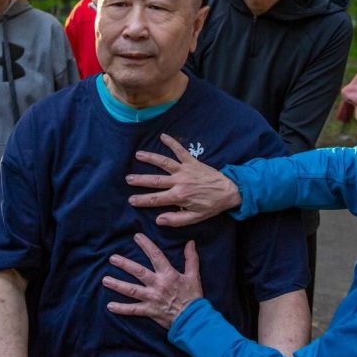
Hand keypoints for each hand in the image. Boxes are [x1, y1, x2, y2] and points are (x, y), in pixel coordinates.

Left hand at [103, 233, 202, 328]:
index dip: (146, 245)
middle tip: (112, 258)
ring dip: (117, 285)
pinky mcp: (149, 311)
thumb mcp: (193, 276)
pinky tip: (109, 306)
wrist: (193, 319)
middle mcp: (158, 285)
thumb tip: (190, 242)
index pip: (156, 256)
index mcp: (168, 275)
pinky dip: (121, 309)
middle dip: (124, 264)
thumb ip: (191, 258)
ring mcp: (152, 298)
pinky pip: (133, 310)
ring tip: (105, 280)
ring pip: (131, 290)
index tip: (136, 237)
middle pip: (138, 272)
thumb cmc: (193, 297)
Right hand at [126, 133, 241, 226]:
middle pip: (155, 180)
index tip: (131, 200)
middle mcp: (179, 182)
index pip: (156, 199)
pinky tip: (163, 136)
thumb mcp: (195, 217)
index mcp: (179, 197)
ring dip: (150, 158)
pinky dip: (172, 142)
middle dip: (140, 180)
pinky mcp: (192, 161)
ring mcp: (185, 170)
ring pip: (164, 163)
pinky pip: (180, 150)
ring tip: (138, 155)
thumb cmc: (211, 205)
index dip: (142, 200)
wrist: (229, 191)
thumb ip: (176, 219)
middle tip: (127, 179)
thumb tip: (158, 220)